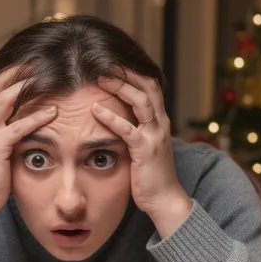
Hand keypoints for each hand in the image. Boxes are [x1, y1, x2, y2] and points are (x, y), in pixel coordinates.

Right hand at [0, 67, 57, 242]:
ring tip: (48, 76)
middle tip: (41, 60)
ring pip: (6, 99)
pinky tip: (53, 112)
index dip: (11, 70)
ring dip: (27, 85)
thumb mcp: (3, 145)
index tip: (31, 60)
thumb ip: (12, 128)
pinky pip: (18, 126)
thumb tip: (32, 117)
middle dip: (19, 70)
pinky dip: (36, 117)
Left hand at [92, 72, 191, 233]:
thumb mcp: (144, 148)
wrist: (165, 199)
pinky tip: (95, 110)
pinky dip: (111, 117)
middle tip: (105, 62)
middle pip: (148, 86)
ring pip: (141, 101)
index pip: (151, 87)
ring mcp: (155, 136)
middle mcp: (160, 124)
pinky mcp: (145, 150)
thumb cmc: (151, 176)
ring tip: (100, 78)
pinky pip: (128, 129)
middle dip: (127, 72)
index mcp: (160, 121)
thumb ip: (135, 131)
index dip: (135, 72)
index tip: (115, 62)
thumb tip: (117, 120)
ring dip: (120, 87)